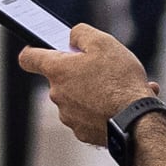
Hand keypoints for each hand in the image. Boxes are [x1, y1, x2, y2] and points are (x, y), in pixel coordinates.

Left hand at [18, 22, 152, 146]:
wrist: (136, 120)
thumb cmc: (119, 80)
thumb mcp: (103, 43)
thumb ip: (81, 33)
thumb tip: (72, 36)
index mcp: (57, 71)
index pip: (29, 58)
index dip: (33, 49)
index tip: (39, 47)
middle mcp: (57, 95)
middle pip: (62, 78)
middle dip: (80, 72)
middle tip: (104, 69)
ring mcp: (68, 116)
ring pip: (79, 97)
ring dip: (96, 91)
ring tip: (120, 88)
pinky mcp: (82, 132)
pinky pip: (90, 115)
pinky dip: (104, 108)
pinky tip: (124, 104)